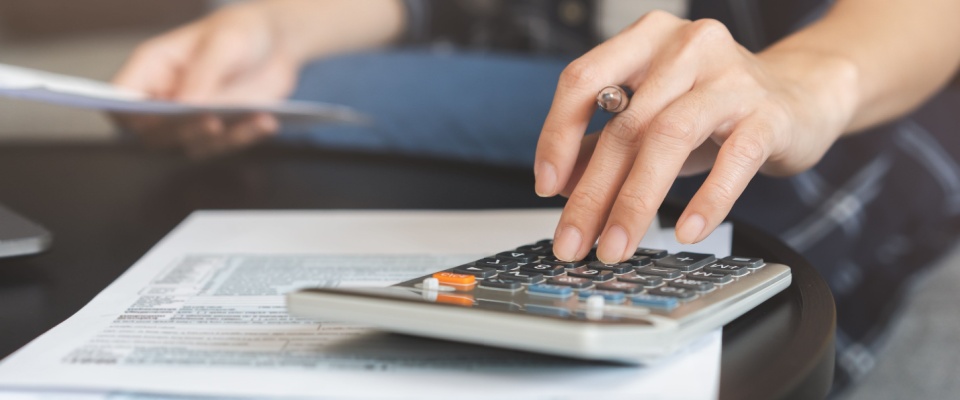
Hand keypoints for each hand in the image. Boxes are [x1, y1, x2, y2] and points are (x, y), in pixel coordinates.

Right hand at [113, 2, 297, 157]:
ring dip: (222, 138)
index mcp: (153, 67)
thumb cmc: (240, 31)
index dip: (128, 116)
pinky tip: (266, 121)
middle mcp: (167, 98)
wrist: (275, 42)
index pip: (121, 101)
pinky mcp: (219, 131)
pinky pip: (226, 145)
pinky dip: (247, 136)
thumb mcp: (225, 42)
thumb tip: (186, 106)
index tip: (153, 118)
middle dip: (183, 130)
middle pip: (154, 133)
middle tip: (212, 120)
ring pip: (192, 145)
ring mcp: (192, 118)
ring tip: (253, 117)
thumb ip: (204, 73)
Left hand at [535, 11, 857, 262]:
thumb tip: (560, 187)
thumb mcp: (652, 119)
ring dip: (635, 201)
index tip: (545, 186)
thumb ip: (604, 144)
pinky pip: (734, 159)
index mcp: (646, 40)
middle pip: (624, 123)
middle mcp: (686, 47)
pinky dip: (708, 199)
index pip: (583, 80)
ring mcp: (730, 77)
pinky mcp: (769, 114)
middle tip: (573, 241)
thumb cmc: (715, 108)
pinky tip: (686, 232)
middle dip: (592, 192)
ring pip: (668, 137)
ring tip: (617, 246)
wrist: (802, 95)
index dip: (557, 135)